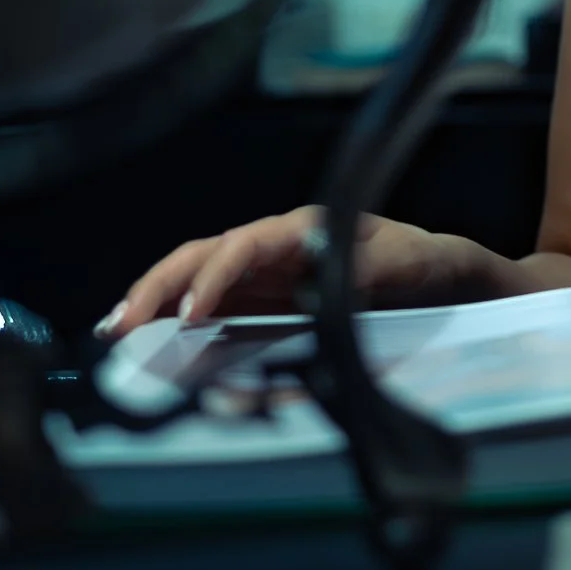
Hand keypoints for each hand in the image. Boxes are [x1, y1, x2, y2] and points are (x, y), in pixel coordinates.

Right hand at [96, 205, 488, 339]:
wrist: (455, 285)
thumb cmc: (435, 267)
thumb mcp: (416, 260)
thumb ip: (374, 264)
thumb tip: (328, 277)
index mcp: (306, 230)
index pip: (243, 245)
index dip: (214, 277)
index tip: (191, 313)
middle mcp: (278, 248)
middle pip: (203, 256)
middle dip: (159, 286)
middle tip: (121, 323)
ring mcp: (268, 277)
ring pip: (197, 279)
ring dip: (154, 301)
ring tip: (115, 330)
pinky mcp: (268, 305)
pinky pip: (214, 309)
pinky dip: (176, 321)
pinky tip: (148, 340)